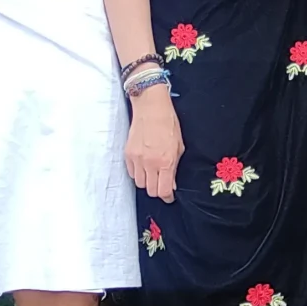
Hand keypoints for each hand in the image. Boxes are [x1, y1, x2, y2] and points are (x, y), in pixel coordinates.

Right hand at [124, 88, 180, 202]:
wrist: (151, 108)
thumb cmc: (168, 124)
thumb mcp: (179, 147)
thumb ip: (174, 167)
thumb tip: (172, 183)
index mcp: (165, 162)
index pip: (164, 190)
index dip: (167, 197)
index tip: (169, 196)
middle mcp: (149, 163)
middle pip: (150, 191)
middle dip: (157, 190)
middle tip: (162, 184)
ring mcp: (137, 159)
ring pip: (139, 183)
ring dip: (147, 182)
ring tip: (152, 173)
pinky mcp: (128, 154)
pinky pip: (131, 173)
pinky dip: (137, 173)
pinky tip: (144, 165)